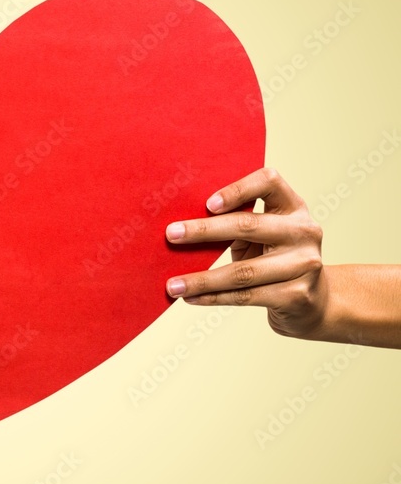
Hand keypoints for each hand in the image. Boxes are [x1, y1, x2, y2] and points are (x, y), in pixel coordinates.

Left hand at [163, 168, 328, 337]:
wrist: (312, 302)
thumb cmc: (273, 259)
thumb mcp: (260, 235)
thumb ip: (234, 225)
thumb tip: (180, 228)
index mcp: (292, 206)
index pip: (268, 182)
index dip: (238, 189)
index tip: (208, 203)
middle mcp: (303, 231)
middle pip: (248, 225)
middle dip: (203, 230)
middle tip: (171, 235)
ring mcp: (304, 264)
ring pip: (243, 271)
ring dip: (201, 279)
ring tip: (173, 285)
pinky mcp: (297, 295)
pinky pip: (246, 296)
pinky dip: (213, 298)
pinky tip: (191, 298)